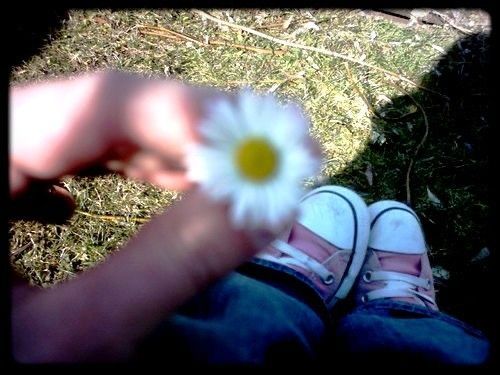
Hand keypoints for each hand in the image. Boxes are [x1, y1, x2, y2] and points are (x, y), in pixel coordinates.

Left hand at [10, 71, 279, 361]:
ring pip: (93, 129)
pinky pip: (77, 154)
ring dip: (170, 152)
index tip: (262, 139)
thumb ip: (169, 268)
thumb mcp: (75, 338)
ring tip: (231, 175)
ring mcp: (1, 160)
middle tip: (265, 154)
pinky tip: (157, 181)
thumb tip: (268, 209)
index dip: (186, 115)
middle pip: (99, 112)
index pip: (90, 108)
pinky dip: (130, 167)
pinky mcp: (11, 178)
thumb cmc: (2, 374)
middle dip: (193, 133)